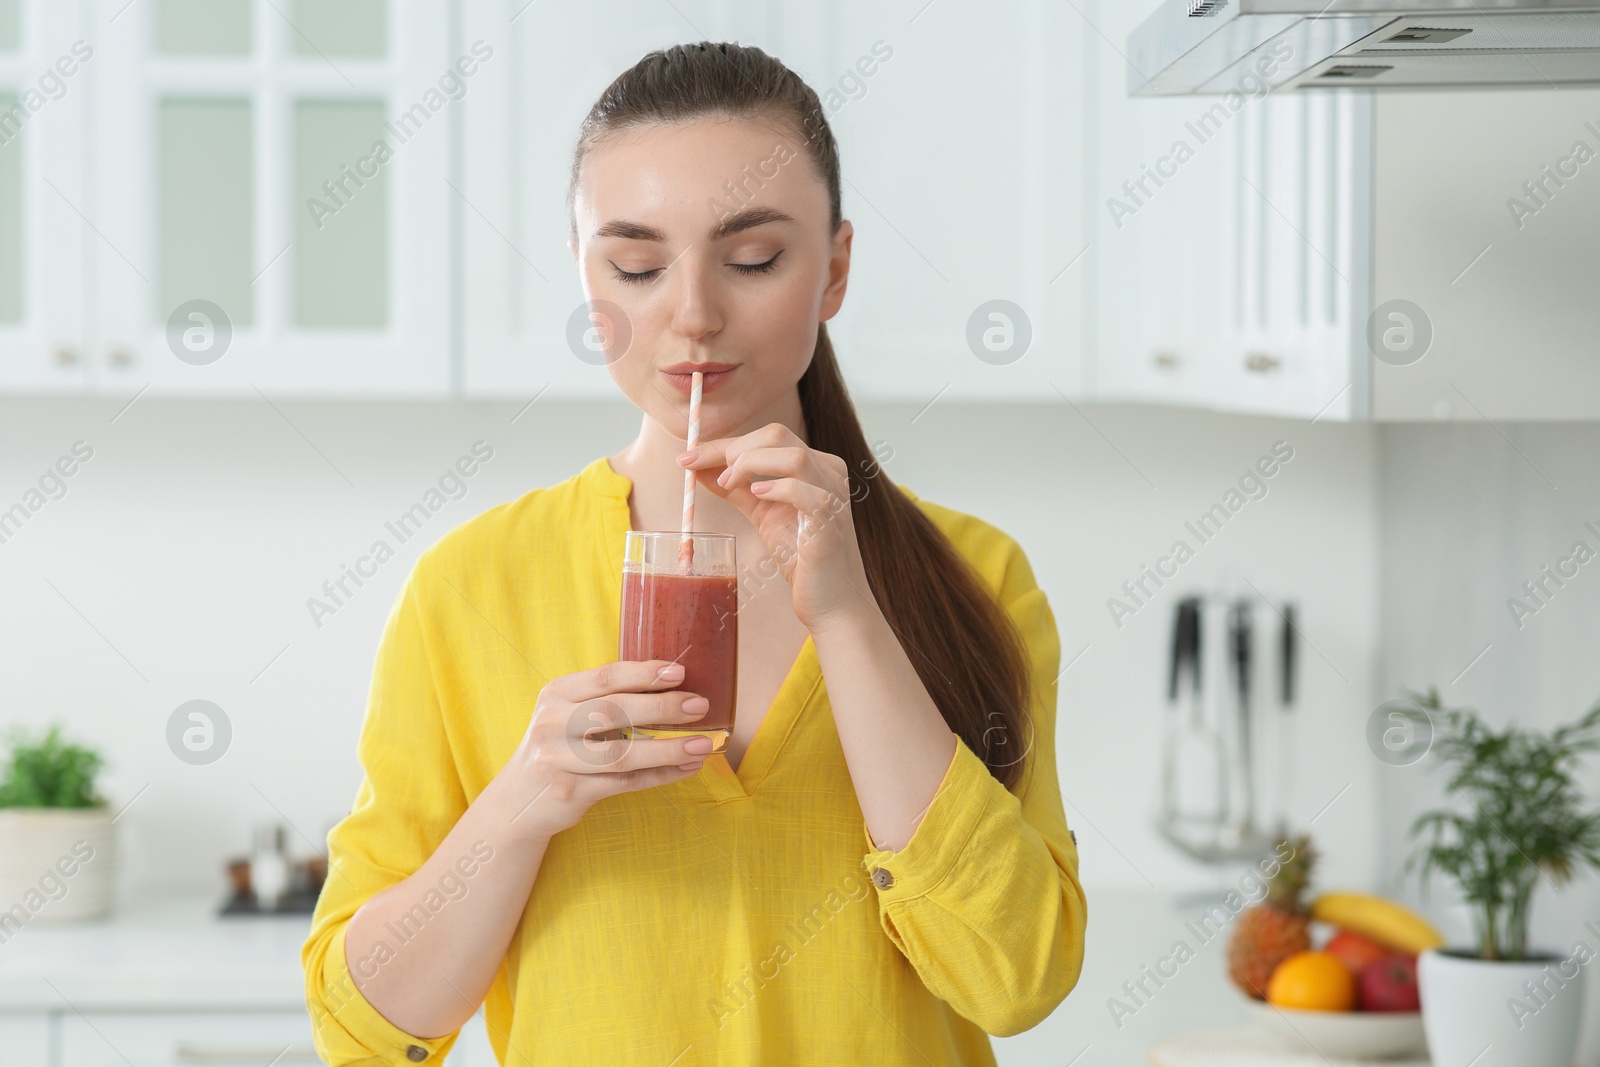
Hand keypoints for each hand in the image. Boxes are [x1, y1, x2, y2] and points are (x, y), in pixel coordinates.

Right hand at [495, 660, 713, 840]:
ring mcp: (558, 760)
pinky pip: (624, 782)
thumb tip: (674, 686)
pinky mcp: (570, 792)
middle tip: (700, 706)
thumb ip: (607, 699)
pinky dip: (659, 775)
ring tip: (703, 745)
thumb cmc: (560, 747)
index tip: (680, 672)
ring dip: (668, 749)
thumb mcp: (569, 714)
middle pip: (615, 711)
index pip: (606, 677)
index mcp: (557, 694)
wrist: (516, 801)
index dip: (645, 673)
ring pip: (623, 753)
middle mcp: (553, 723)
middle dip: (662, 707)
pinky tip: (686, 768)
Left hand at [678, 422, 871, 631]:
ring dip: (751, 464)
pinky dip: (777, 488)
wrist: (829, 600)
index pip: (767, 438)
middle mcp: (829, 472)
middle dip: (733, 450)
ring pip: (793, 456)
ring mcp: (833, 495)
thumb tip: (699, 468)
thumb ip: (736, 489)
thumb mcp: (763, 513)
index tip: (688, 457)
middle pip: (777, 435)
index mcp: (815, 464)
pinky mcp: (830, 522)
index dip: (724, 444)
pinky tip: (758, 496)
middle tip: (709, 474)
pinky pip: (807, 493)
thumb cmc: (801, 556)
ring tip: (728, 484)